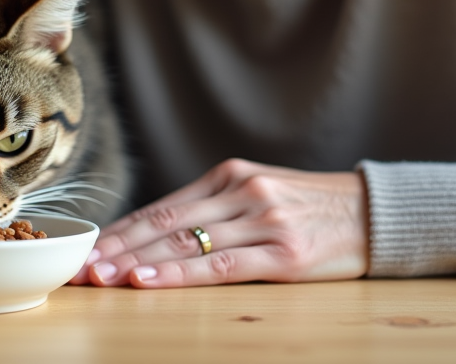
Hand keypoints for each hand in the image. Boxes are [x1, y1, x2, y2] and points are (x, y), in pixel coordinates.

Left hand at [71, 158, 367, 287]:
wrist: (374, 213)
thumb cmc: (311, 209)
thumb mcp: (260, 193)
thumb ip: (215, 209)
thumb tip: (158, 236)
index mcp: (230, 175)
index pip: (162, 207)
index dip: (122, 230)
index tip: (87, 249)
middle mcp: (241, 191)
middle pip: (165, 224)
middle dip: (119, 248)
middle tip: (81, 267)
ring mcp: (262, 220)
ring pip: (185, 243)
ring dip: (137, 262)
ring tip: (103, 277)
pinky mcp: (283, 252)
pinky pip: (220, 265)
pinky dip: (180, 274)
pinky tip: (150, 281)